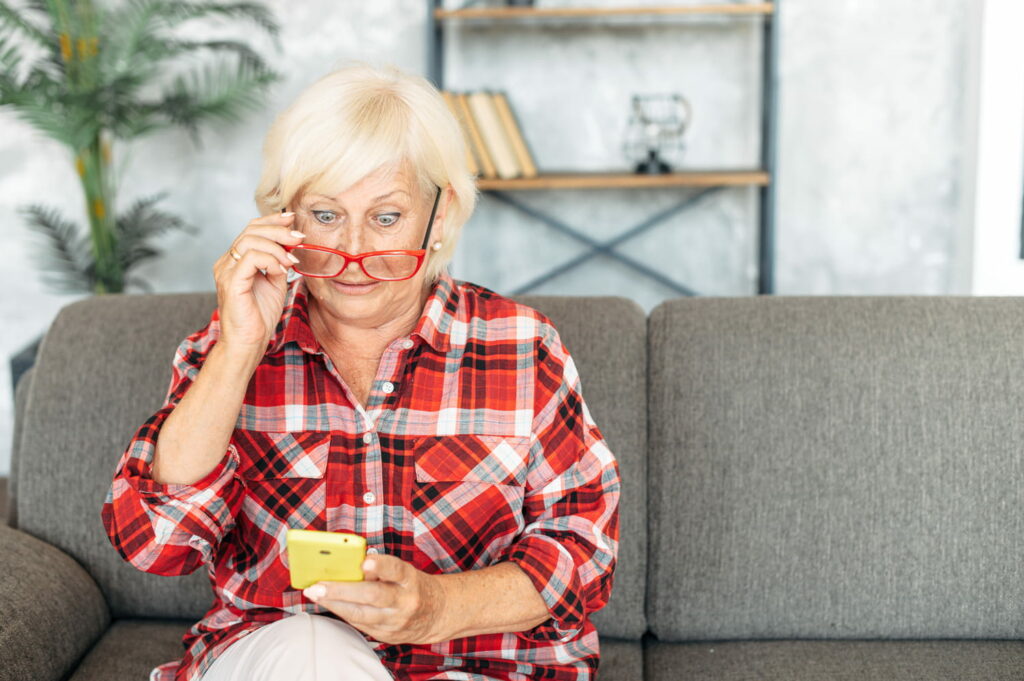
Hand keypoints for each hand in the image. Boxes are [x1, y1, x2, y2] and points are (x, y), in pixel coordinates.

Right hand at [214, 211, 305, 353]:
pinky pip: (251, 258)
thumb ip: (279, 263)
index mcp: (235, 261)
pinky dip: (271, 260)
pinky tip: (282, 270)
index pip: (251, 230)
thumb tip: (291, 245)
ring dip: (277, 245)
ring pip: (250, 240)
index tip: (292, 218)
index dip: (271, 220)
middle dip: (278, 229)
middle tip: (298, 237)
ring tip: (292, 259)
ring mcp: (226, 271)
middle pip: (250, 230)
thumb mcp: (275, 283)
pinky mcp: (231, 282)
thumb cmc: (259, 317)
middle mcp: (226, 263)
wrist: (248, 343)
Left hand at [302, 554, 448, 644]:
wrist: (436, 614)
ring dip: (334, 604)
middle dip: (342, 591)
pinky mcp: (387, 635)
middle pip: (372, 596)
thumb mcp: (404, 572)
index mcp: (410, 580)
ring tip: (315, 594)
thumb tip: (351, 565)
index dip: (380, 566)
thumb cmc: (412, 586)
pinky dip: (343, 612)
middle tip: (318, 586)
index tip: (364, 563)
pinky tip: (329, 604)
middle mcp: (404, 602)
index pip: (396, 570)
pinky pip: (360, 624)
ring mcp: (396, 622)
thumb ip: (381, 569)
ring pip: (361, 614)